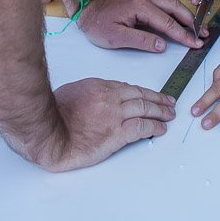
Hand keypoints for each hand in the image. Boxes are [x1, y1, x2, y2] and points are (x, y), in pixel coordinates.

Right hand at [37, 78, 176, 170]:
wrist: (50, 133)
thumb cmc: (53, 116)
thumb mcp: (71, 93)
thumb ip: (88, 94)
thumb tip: (97, 99)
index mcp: (98, 87)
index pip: (126, 88)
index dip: (141, 92)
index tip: (149, 95)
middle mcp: (109, 98)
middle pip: (140, 95)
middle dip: (157, 99)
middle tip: (168, 102)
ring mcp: (114, 115)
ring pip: (144, 109)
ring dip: (160, 112)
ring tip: (169, 115)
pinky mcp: (117, 134)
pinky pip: (142, 128)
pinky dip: (154, 127)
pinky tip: (160, 129)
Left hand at [77, 0, 201, 51]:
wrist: (85, 5)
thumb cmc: (97, 23)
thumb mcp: (116, 37)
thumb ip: (141, 40)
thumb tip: (162, 44)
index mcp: (140, 6)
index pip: (168, 23)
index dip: (183, 35)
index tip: (196, 43)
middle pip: (175, 8)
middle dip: (191, 22)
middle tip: (204, 34)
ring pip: (171, 3)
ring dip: (185, 15)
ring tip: (196, 28)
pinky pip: (163, 3)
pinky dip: (175, 12)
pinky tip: (180, 20)